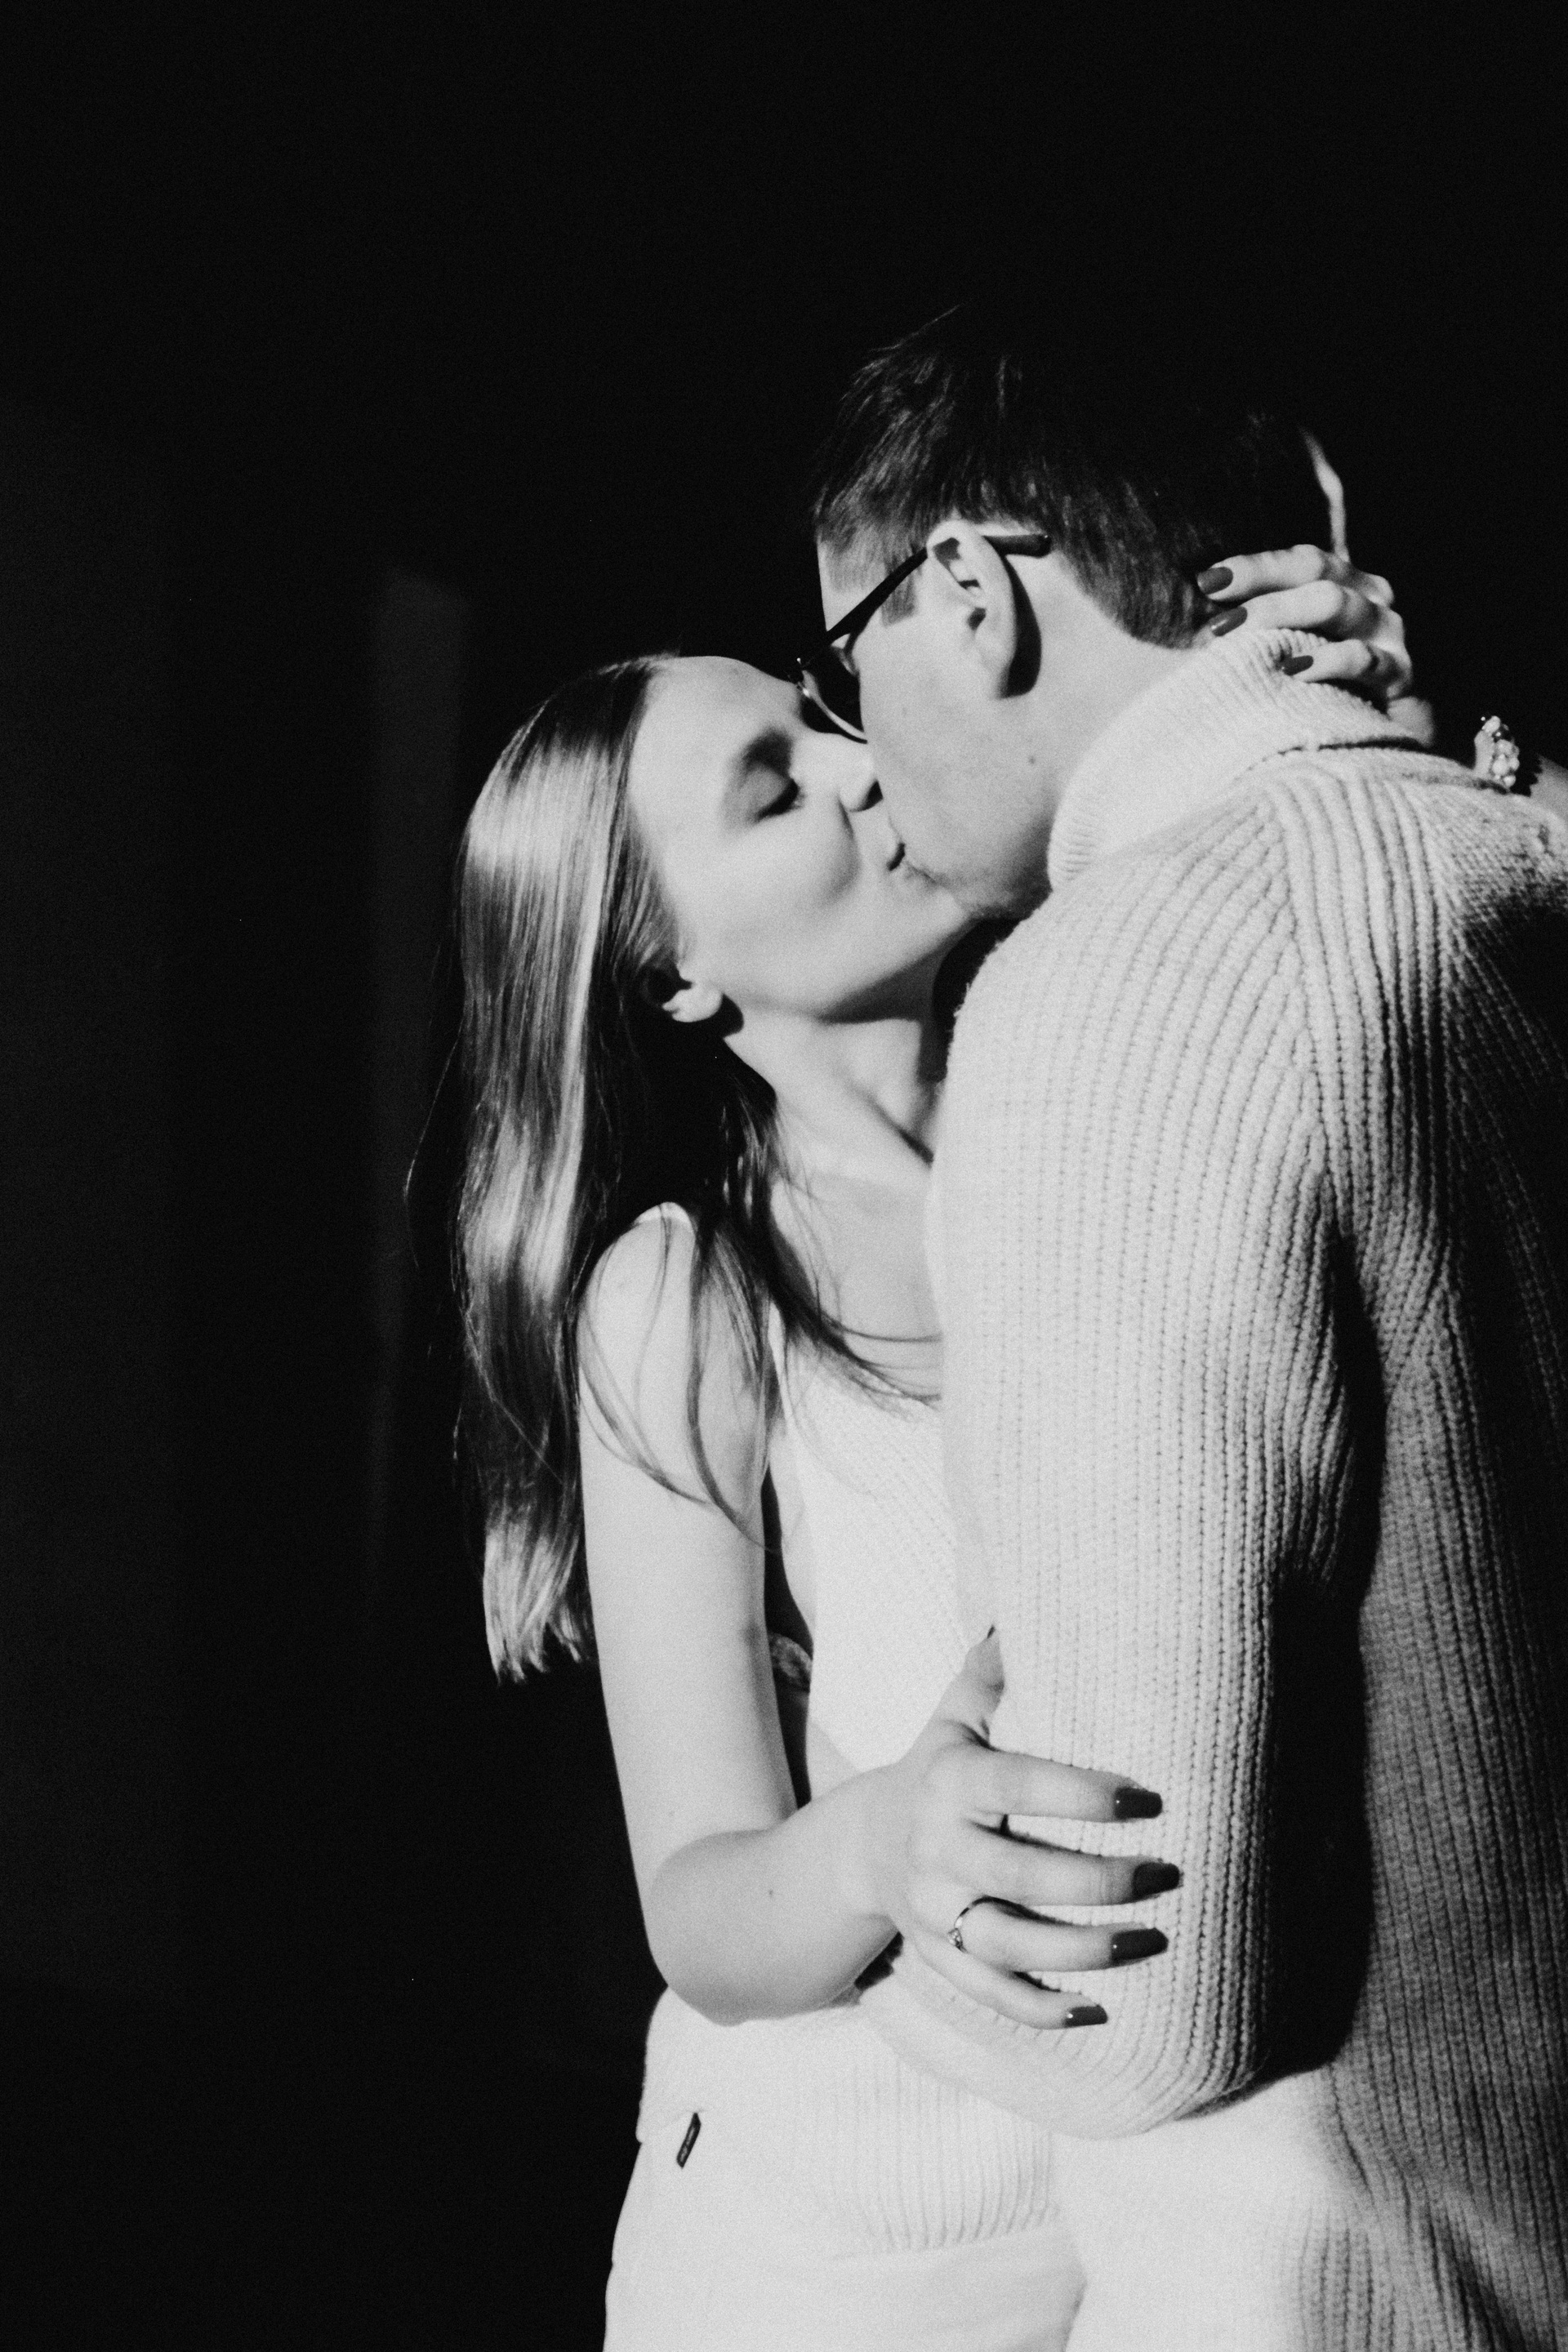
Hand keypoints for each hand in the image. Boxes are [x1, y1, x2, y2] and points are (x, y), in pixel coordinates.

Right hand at [854, 1634, 1177, 2028]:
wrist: (861, 1847)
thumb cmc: (936, 1770)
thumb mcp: (952, 1718)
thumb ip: (991, 1673)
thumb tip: (1024, 1607)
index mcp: (950, 1783)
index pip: (1019, 1785)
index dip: (1082, 1793)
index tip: (1147, 1796)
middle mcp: (937, 1850)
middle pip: (1020, 1875)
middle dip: (1099, 1881)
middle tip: (1166, 1875)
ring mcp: (935, 1911)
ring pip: (1010, 1943)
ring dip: (1083, 1950)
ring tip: (1150, 1940)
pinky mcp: (940, 1957)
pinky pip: (991, 1993)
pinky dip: (1042, 2008)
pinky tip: (1099, 2008)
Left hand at [1198, 544, 1412, 704]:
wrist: (1397, 746)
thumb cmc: (1336, 696)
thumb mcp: (1301, 656)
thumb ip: (1268, 634)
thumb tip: (1203, 628)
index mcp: (1346, 586)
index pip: (1301, 561)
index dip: (1256, 566)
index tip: (1207, 581)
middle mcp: (1371, 600)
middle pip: (1316, 574)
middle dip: (1261, 590)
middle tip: (1216, 619)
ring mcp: (1390, 634)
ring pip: (1336, 604)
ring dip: (1281, 616)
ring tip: (1237, 638)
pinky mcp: (1402, 675)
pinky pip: (1363, 658)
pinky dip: (1325, 661)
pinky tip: (1293, 671)